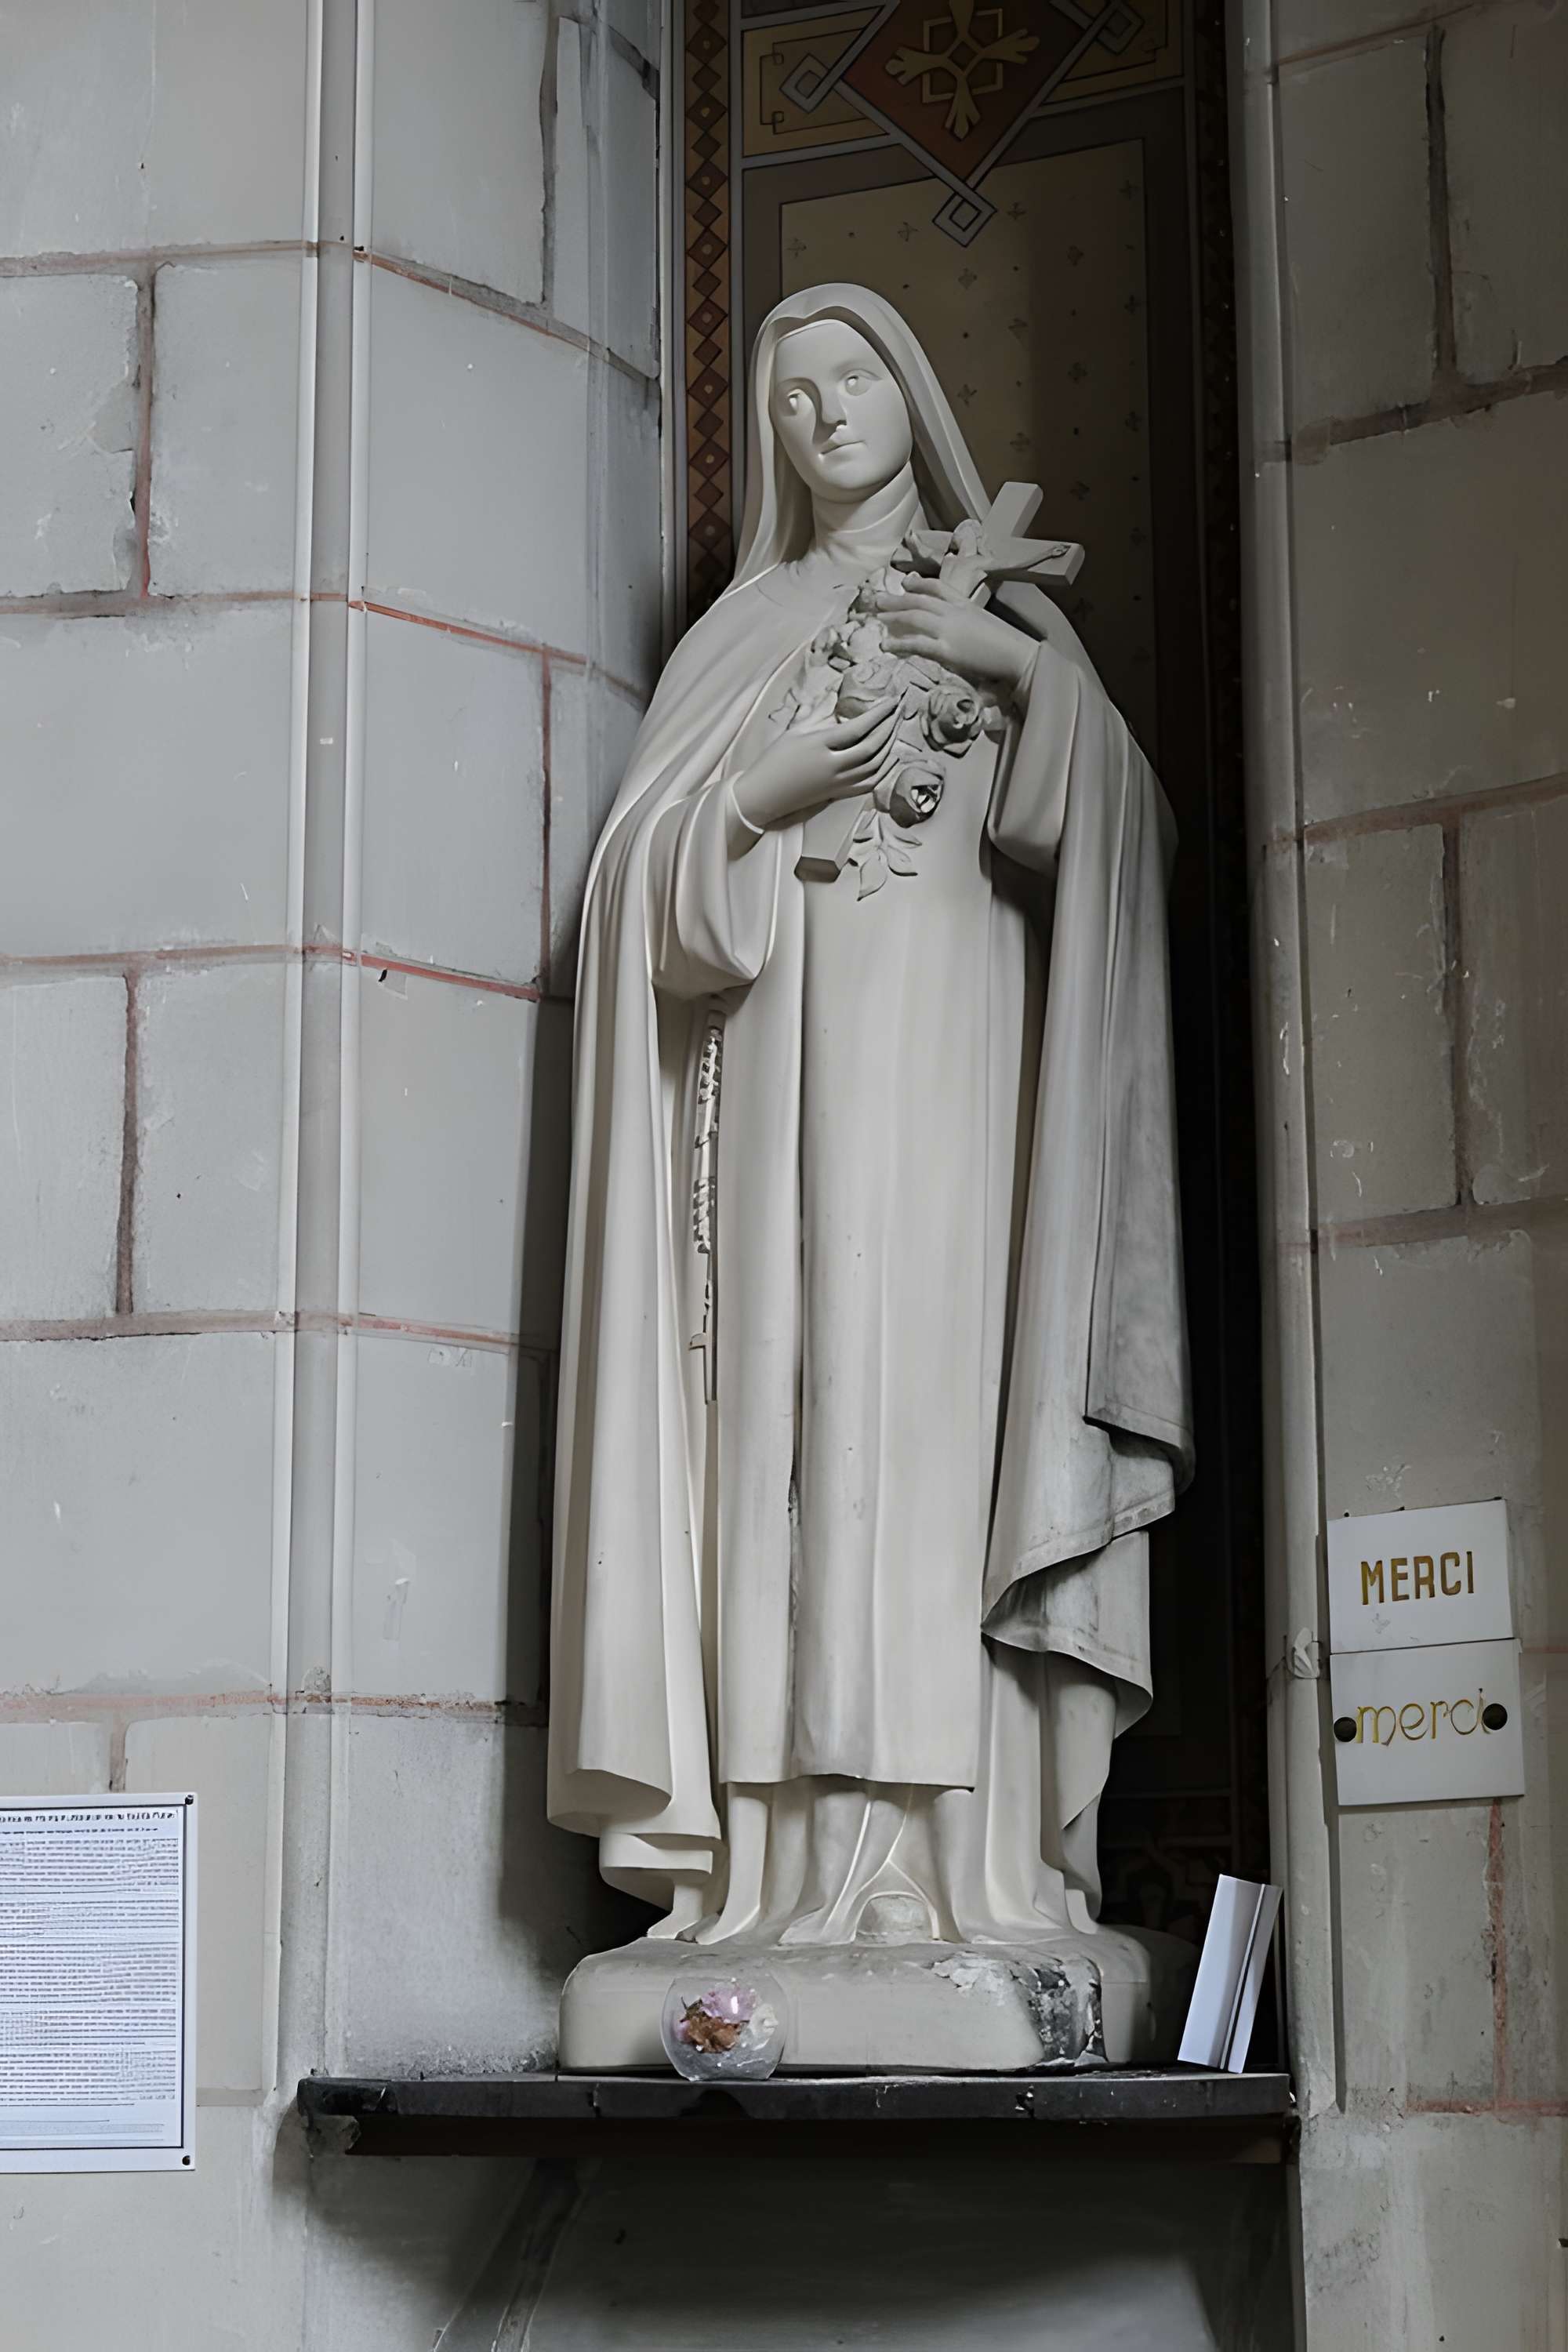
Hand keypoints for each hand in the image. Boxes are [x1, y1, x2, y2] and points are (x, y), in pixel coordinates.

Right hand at [731, 697, 900, 833]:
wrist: (764, 796)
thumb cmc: (774, 761)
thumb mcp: (794, 732)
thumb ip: (818, 715)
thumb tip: (835, 697)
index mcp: (819, 746)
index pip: (858, 728)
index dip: (879, 714)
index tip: (892, 701)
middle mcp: (832, 766)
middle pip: (871, 747)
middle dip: (889, 727)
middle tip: (899, 711)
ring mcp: (837, 783)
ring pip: (874, 765)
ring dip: (889, 745)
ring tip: (895, 728)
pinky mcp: (838, 794)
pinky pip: (869, 783)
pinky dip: (884, 770)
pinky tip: (891, 757)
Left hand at [875, 579, 1033, 696]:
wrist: (1019, 655)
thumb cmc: (1008, 644)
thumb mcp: (986, 623)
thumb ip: (970, 621)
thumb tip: (961, 629)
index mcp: (965, 604)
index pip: (939, 587)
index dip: (920, 583)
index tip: (906, 582)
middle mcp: (954, 612)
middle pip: (920, 599)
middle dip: (897, 598)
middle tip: (877, 599)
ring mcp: (949, 629)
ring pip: (914, 616)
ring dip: (893, 614)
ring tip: (876, 615)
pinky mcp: (947, 650)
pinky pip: (917, 643)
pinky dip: (899, 643)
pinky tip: (886, 644)